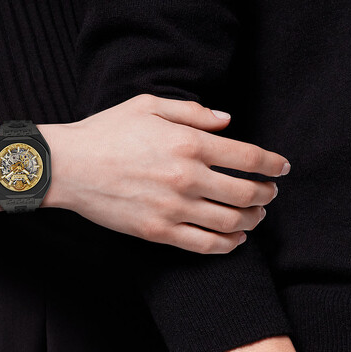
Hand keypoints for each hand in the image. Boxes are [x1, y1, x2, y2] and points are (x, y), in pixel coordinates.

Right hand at [40, 94, 289, 252]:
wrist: (69, 167)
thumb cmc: (106, 133)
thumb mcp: (148, 106)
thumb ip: (193, 111)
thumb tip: (228, 122)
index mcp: (188, 143)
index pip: (247, 157)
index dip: (272, 164)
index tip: (282, 168)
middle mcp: (187, 178)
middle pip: (246, 193)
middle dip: (266, 195)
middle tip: (270, 194)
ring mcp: (174, 209)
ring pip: (231, 223)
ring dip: (252, 220)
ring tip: (255, 217)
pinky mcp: (159, 233)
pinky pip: (205, 245)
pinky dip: (228, 245)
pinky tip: (236, 240)